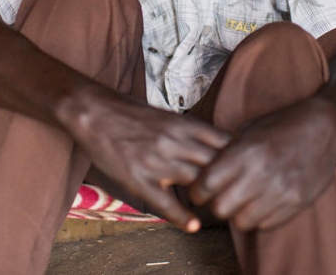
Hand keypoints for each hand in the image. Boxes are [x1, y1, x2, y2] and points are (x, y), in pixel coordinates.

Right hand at [64, 88, 229, 231]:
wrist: (93, 111)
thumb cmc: (129, 112)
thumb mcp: (165, 114)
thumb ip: (188, 129)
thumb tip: (211, 140)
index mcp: (183, 124)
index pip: (223, 142)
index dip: (236, 157)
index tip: (243, 167)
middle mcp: (175, 142)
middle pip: (215, 165)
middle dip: (227, 179)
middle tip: (235, 192)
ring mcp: (157, 162)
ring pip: (196, 183)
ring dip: (207, 196)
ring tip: (217, 208)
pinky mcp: (138, 179)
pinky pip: (165, 202)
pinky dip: (181, 216)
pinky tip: (192, 225)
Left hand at [188, 98, 335, 231]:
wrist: (324, 128)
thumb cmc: (282, 125)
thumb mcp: (249, 130)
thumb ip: (225, 151)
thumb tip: (200, 168)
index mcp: (245, 153)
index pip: (205, 184)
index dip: (197, 190)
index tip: (199, 189)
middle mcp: (260, 175)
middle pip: (220, 208)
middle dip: (216, 204)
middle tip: (219, 196)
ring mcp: (280, 192)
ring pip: (242, 221)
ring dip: (238, 213)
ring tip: (243, 199)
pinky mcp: (295, 203)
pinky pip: (265, 223)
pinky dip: (259, 216)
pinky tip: (263, 200)